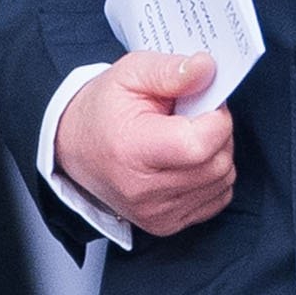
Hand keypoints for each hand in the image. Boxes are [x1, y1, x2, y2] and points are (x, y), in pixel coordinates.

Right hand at [54, 51, 234, 236]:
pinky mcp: (165, 224)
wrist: (73, 145)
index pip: (201, 144)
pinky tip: (187, 161)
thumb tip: (207, 70)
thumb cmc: (103, 110)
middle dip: (218, 133)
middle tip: (194, 118)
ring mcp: (155, 212)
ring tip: (186, 138)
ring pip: (222, 179)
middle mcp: (144, 190)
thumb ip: (172, 70)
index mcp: (133, 151)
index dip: (216, 118)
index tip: (202, 105)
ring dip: (217, 154)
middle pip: (218, 162)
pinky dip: (212, 176)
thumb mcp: (132, 73)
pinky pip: (217, 197)